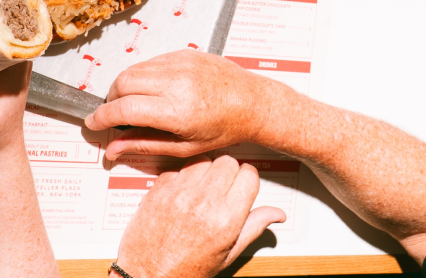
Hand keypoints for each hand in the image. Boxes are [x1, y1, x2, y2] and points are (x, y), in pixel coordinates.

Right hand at [84, 50, 275, 160]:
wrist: (252, 102)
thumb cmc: (225, 128)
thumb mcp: (184, 146)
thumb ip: (144, 145)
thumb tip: (113, 149)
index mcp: (177, 110)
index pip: (125, 109)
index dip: (102, 117)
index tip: (94, 123)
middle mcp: (177, 82)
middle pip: (122, 83)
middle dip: (111, 100)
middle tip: (114, 115)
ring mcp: (180, 63)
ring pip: (133, 69)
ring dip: (124, 86)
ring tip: (132, 104)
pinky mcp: (183, 53)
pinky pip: (150, 61)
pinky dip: (142, 75)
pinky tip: (151, 91)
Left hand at [114, 156, 285, 277]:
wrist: (148, 275)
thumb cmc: (187, 270)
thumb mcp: (228, 255)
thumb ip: (253, 228)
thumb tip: (276, 214)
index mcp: (225, 219)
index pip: (249, 175)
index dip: (248, 180)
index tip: (243, 188)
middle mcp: (204, 201)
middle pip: (228, 161)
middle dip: (230, 172)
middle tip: (224, 189)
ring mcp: (180, 192)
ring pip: (204, 159)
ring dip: (207, 170)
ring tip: (203, 190)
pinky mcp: (160, 188)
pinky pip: (180, 167)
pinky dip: (184, 175)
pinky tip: (184, 193)